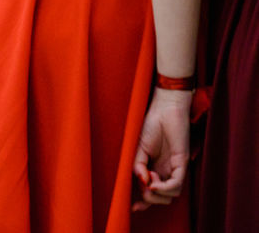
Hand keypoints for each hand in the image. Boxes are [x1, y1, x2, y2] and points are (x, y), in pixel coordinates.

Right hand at [132, 87, 190, 210]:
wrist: (164, 108)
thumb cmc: (150, 124)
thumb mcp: (136, 148)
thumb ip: (137, 166)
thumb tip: (142, 183)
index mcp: (154, 167)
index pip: (153, 193)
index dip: (144, 204)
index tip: (133, 209)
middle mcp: (166, 171)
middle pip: (163, 198)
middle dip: (151, 200)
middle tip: (142, 189)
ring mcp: (175, 168)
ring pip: (172, 196)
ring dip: (157, 193)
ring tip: (149, 177)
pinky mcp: (182, 163)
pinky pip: (177, 184)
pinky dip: (164, 187)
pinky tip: (154, 179)